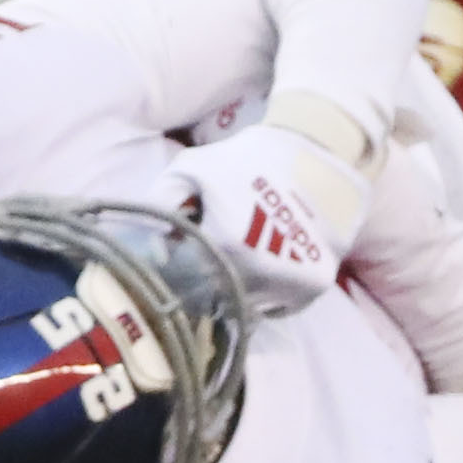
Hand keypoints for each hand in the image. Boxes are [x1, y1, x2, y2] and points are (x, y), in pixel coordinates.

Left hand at [157, 119, 370, 316]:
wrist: (317, 153)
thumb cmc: (246, 159)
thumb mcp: (191, 169)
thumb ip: (160, 205)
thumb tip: (145, 247)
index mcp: (227, 245)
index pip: (183, 284)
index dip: (174, 270)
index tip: (174, 255)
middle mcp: (262, 274)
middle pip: (214, 301)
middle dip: (202, 283)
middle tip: (206, 253)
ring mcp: (291, 285)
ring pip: (245, 308)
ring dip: (234, 291)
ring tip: (237, 252)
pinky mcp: (313, 289)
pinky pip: (275, 307)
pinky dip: (265, 293)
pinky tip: (263, 258)